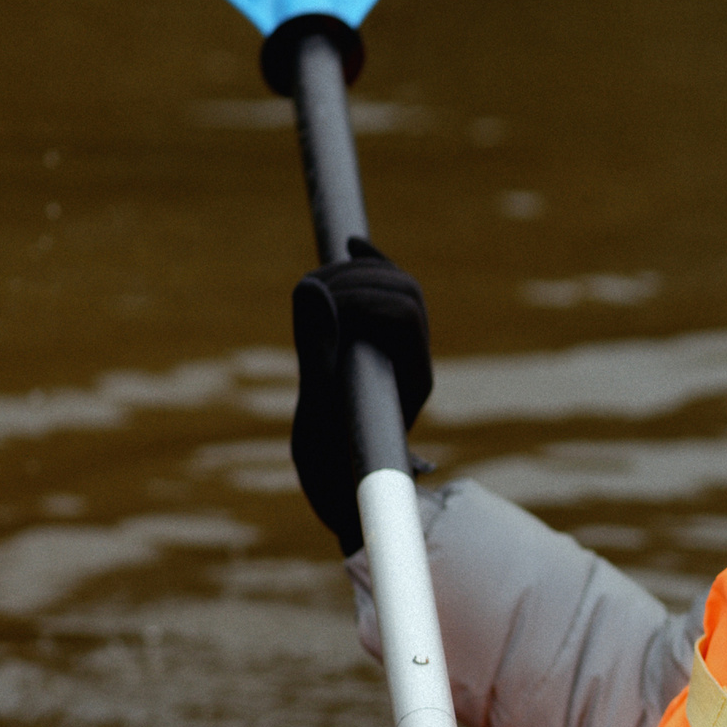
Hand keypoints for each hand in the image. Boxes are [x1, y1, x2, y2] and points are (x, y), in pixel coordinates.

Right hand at [290, 238, 433, 554]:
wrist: (340, 483)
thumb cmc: (331, 460)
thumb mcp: (318, 410)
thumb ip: (318, 351)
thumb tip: (312, 289)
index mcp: (413, 379)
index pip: (404, 312)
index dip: (364, 297)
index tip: (317, 295)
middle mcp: (413, 359)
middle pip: (404, 291)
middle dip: (359, 281)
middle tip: (316, 288)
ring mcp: (400, 350)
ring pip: (398, 286)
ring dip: (361, 272)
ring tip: (320, 279)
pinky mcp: (380, 341)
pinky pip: (385, 291)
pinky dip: (370, 264)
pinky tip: (352, 244)